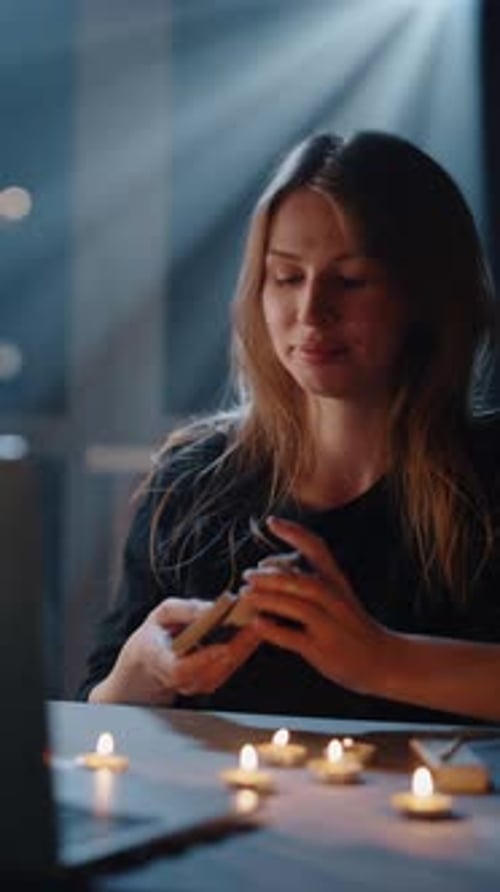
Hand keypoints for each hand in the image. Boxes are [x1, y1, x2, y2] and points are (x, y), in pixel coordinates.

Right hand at [89, 596, 259, 705]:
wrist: (146, 666)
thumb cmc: (154, 635)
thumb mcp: (161, 615)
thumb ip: (184, 611)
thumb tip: (211, 608)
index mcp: (158, 661)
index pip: (180, 669)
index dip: (203, 659)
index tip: (223, 646)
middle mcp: (178, 681)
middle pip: (210, 671)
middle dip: (236, 647)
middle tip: (256, 624)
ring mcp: (194, 686)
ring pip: (224, 671)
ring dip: (245, 648)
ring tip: (262, 623)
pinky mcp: (208, 685)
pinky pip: (228, 669)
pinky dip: (243, 650)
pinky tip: (255, 632)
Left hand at [241, 516, 391, 695]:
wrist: (383, 660)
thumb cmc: (352, 626)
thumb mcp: (337, 597)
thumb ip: (309, 583)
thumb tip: (269, 572)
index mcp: (338, 582)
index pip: (317, 549)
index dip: (294, 533)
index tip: (271, 521)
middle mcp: (336, 600)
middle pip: (303, 580)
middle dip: (272, 575)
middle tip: (247, 574)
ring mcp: (331, 625)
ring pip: (298, 607)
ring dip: (269, 599)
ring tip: (246, 595)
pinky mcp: (324, 649)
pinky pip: (295, 638)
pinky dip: (274, 630)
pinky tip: (258, 624)